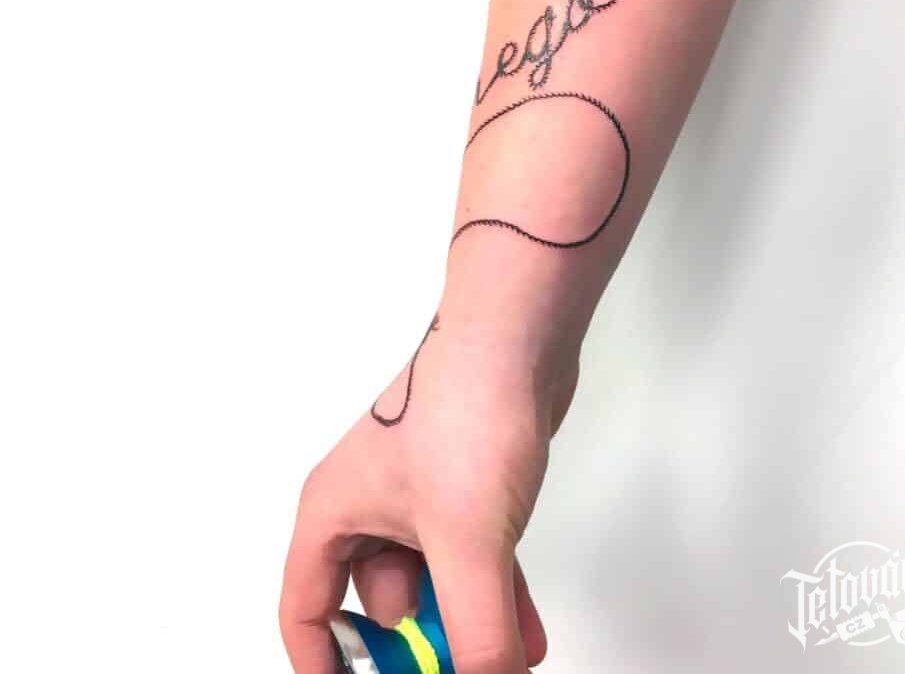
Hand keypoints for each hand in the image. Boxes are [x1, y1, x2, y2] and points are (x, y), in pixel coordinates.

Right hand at [279, 319, 579, 673]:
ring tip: (504, 665)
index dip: (325, 663)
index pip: (306, 608)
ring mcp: (422, 494)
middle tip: (454, 670)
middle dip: (416, 649)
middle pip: (377, 604)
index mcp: (335, 513)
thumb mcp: (464, 540)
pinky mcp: (467, 484)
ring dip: (466, 627)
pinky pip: (473, 557)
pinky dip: (494, 596)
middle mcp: (371, 505)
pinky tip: (524, 633)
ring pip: (434, 581)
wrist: (517, 340)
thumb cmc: (462, 408)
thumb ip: (474, 631)